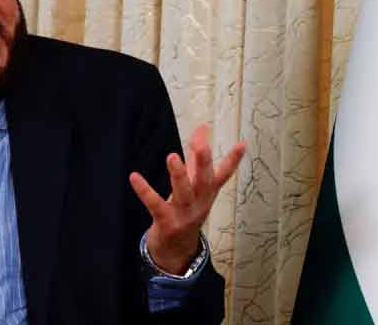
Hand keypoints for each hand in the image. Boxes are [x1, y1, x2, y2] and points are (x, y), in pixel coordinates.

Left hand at [130, 124, 244, 274]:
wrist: (177, 250)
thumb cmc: (186, 209)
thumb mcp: (194, 184)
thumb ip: (196, 156)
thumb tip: (203, 127)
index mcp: (207, 193)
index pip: (223, 174)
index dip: (233, 160)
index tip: (242, 144)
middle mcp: (199, 203)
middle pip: (204, 182)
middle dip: (204, 164)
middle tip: (202, 146)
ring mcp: (184, 214)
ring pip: (183, 193)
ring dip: (179, 175)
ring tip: (173, 156)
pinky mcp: (166, 222)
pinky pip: (155, 204)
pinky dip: (145, 191)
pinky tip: (135, 177)